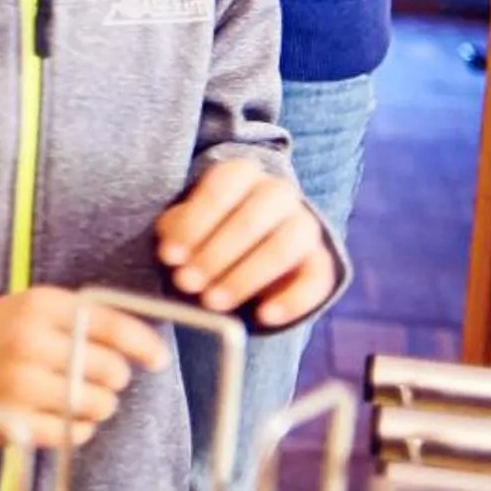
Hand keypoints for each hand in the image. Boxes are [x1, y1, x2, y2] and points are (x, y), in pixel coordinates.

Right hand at [0, 286, 170, 446]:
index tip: (159, 360)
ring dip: (98, 406)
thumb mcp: (41, 310)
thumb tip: (152, 352)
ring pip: (97, 404)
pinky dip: (77, 429)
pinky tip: (62, 416)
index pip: (109, 324)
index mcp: (41, 305)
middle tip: (97, 377)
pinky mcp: (14, 419)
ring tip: (78, 398)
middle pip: (110, 370)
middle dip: (113, 378)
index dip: (142, 344)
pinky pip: (73, 433)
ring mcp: (20, 382)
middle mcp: (30, 340)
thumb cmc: (8, 333)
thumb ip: (90, 321)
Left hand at [157, 159, 338, 327]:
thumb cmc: (210, 229)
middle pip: (251, 219)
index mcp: (242, 174)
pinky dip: (291, 300)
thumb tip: (172, 255)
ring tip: (212, 302)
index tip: (169, 256)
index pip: (221, 189)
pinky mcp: (321, 262)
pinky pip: (315, 281)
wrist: (256, 243)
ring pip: (283, 247)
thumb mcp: (189, 223)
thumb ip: (176, 232)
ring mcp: (304, 225)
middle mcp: (278, 193)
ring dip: (245, 277)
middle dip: (214, 255)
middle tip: (186, 283)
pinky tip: (263, 316)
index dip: (193, 224)